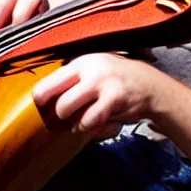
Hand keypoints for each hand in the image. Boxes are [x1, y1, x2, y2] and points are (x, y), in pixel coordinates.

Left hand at [32, 53, 157, 135]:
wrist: (149, 85)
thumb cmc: (116, 80)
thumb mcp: (93, 70)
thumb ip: (72, 80)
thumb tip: (42, 100)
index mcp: (81, 62)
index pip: (47, 83)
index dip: (41, 101)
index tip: (45, 108)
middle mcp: (90, 69)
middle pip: (57, 102)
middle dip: (61, 116)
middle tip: (68, 117)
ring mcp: (102, 83)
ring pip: (72, 113)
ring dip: (76, 124)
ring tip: (85, 119)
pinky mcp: (114, 98)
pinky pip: (90, 122)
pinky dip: (91, 128)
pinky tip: (99, 122)